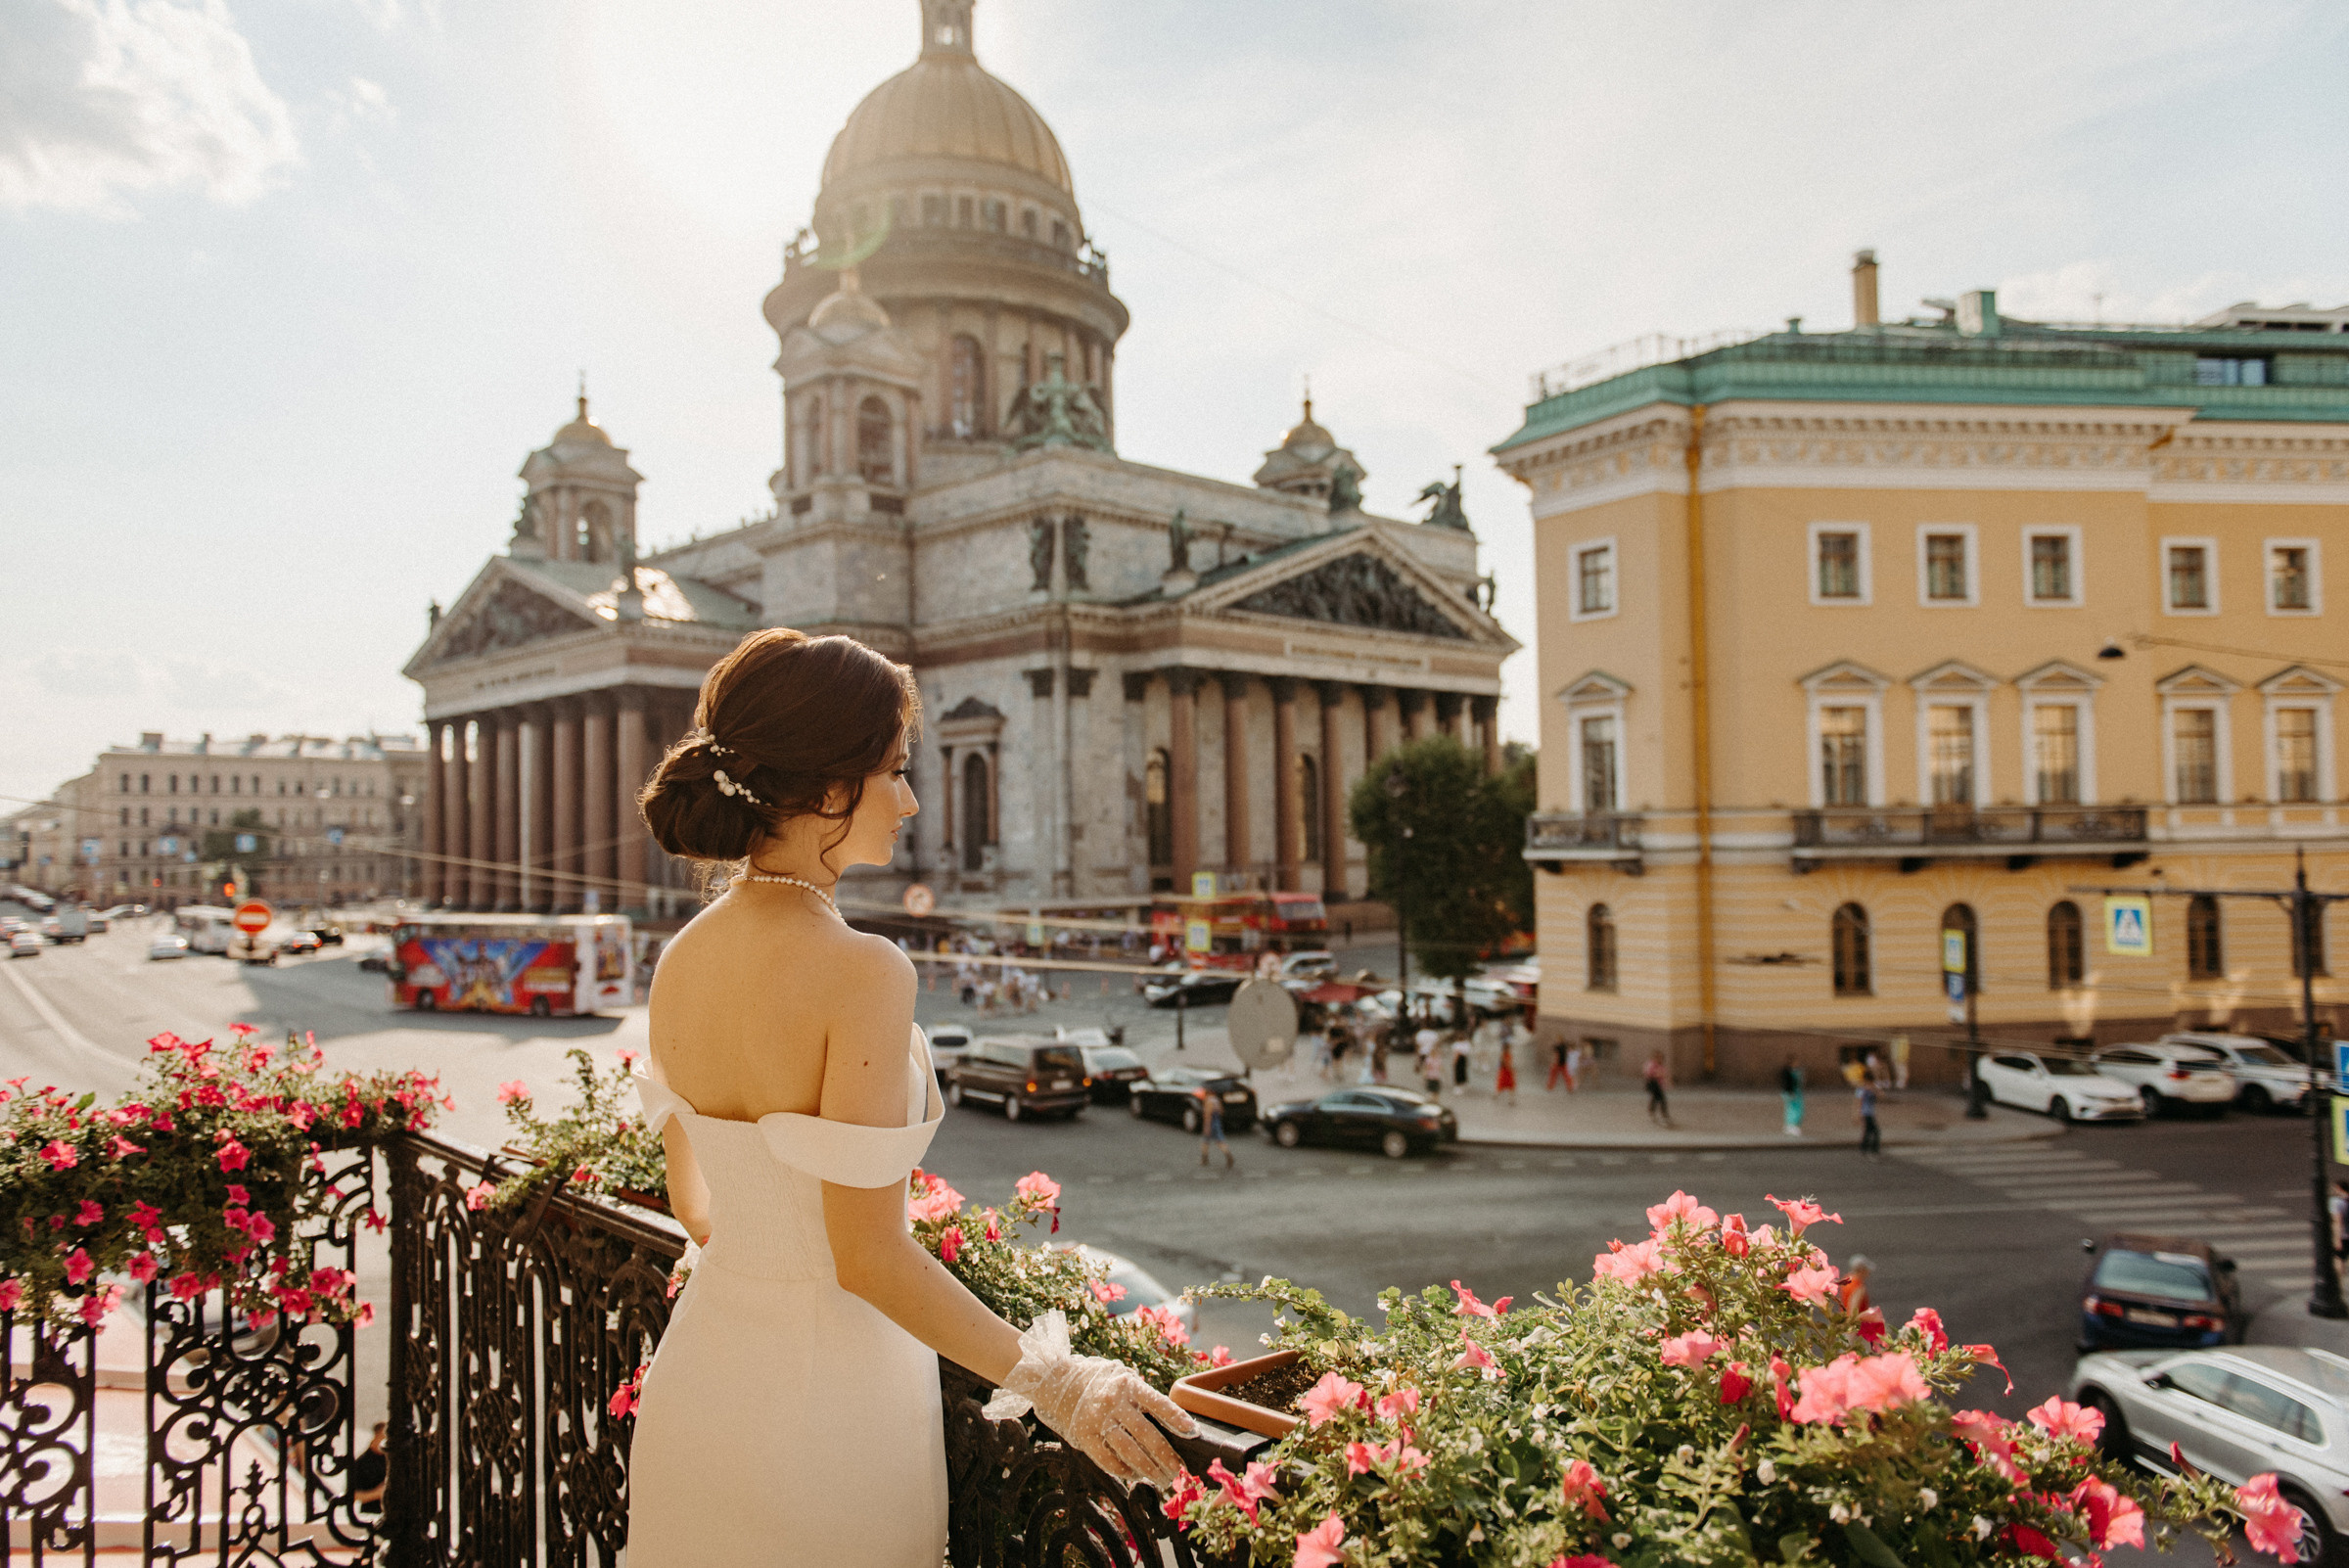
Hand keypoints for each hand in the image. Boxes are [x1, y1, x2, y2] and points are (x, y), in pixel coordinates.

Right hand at [983, 1312, 1197, 1490]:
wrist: (1055, 1380)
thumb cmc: (1097, 1379)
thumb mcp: (1121, 1376)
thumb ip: (1141, 1395)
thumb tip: (1172, 1421)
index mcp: (1128, 1383)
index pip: (1159, 1403)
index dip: (1177, 1419)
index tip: (1192, 1434)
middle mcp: (1114, 1401)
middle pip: (1148, 1435)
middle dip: (1166, 1457)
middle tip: (1179, 1471)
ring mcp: (1098, 1420)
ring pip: (1130, 1452)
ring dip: (1149, 1470)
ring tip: (1161, 1480)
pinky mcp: (1084, 1437)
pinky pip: (1109, 1461)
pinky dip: (1125, 1471)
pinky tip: (1135, 1476)